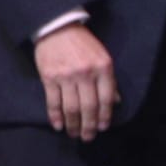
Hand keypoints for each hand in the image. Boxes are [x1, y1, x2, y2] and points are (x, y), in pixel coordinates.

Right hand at [36, 21, 118, 142]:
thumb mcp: (103, 57)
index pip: (107, 98)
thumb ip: (109, 79)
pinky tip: (59, 125)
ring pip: (71, 108)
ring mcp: (66, 76)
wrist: (58, 28)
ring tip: (75, 134)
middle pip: (89, 106)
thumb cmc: (84, 44)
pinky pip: (53, 102)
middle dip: (89, 126)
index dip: (105, 116)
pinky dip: (55, 116)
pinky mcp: (49, 78)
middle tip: (88, 138)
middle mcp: (86, 73)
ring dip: (73, 124)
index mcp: (103, 68)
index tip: (103, 128)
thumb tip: (116, 102)